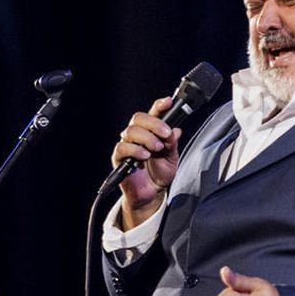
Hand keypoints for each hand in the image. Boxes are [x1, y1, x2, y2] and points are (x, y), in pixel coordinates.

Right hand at [111, 97, 182, 226]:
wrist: (151, 193)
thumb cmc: (160, 173)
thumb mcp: (172, 158)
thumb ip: (172, 144)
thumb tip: (175, 130)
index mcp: (151, 131)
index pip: (153, 113)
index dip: (160, 105)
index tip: (168, 102)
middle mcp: (137, 135)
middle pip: (139, 118)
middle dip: (154, 124)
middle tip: (165, 135)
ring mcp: (127, 145)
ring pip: (131, 131)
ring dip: (146, 138)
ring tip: (156, 149)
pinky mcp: (119, 158)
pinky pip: (122, 147)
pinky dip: (135, 150)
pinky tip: (144, 156)